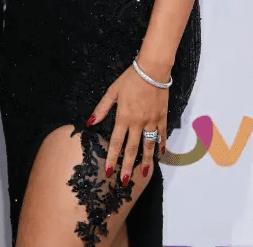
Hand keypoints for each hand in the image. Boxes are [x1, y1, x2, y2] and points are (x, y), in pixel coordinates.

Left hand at [86, 65, 167, 184]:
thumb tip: (90, 122)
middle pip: (132, 148)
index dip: (112, 157)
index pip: (116, 142)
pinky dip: (161, 144)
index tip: (109, 171)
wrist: (152, 71)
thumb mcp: (112, 91)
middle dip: (128, 166)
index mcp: (124, 117)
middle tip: (125, 181)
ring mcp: (151, 121)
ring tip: (143, 174)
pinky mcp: (162, 117)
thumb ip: (102, 108)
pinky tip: (160, 154)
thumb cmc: (130, 79)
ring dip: (146, 160)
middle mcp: (138, 123)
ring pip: (148, 145)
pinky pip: (161, 134)